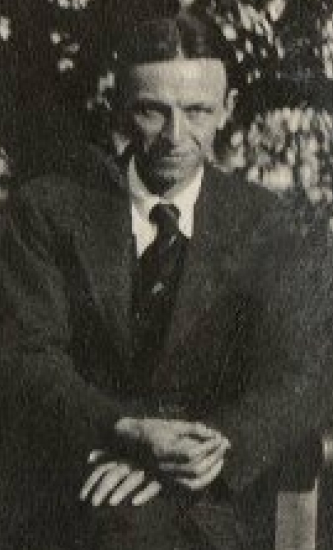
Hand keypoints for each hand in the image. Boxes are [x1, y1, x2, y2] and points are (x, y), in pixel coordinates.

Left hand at [80, 451, 160, 506]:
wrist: (172, 456)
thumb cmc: (144, 456)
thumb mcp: (126, 452)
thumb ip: (108, 453)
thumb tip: (90, 456)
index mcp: (124, 456)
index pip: (103, 468)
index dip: (91, 481)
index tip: (82, 497)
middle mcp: (134, 461)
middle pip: (114, 474)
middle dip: (102, 488)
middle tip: (93, 504)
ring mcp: (147, 468)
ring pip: (132, 478)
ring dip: (122, 490)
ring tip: (111, 503)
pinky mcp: (161, 476)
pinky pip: (154, 484)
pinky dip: (144, 493)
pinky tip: (135, 502)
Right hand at [115, 418, 229, 490]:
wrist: (130, 439)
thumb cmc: (152, 427)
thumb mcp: (172, 423)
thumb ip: (194, 429)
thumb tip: (215, 435)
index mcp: (163, 449)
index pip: (192, 452)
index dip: (209, 446)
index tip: (220, 437)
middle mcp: (163, 466)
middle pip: (195, 468)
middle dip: (214, 456)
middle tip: (224, 444)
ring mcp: (164, 475)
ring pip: (193, 482)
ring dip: (211, 471)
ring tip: (221, 458)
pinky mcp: (167, 480)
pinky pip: (188, 486)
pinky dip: (203, 480)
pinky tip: (211, 469)